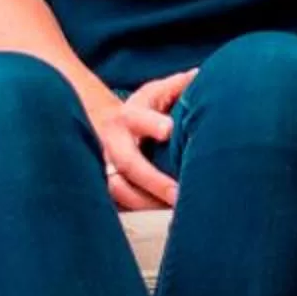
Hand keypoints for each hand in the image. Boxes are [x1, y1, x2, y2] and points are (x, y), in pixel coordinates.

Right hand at [95, 70, 190, 209]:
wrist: (96, 125)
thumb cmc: (137, 111)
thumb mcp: (153, 94)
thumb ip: (176, 87)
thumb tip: (200, 75)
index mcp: (127, 117)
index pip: (137, 119)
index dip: (151, 123)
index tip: (168, 129)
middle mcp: (112, 143)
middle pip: (128, 163)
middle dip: (153, 181)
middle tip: (178, 195)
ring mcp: (104, 167)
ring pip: (119, 190)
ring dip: (147, 204)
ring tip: (174, 214)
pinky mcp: (103, 186)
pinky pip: (117, 206)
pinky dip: (138, 214)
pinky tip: (160, 221)